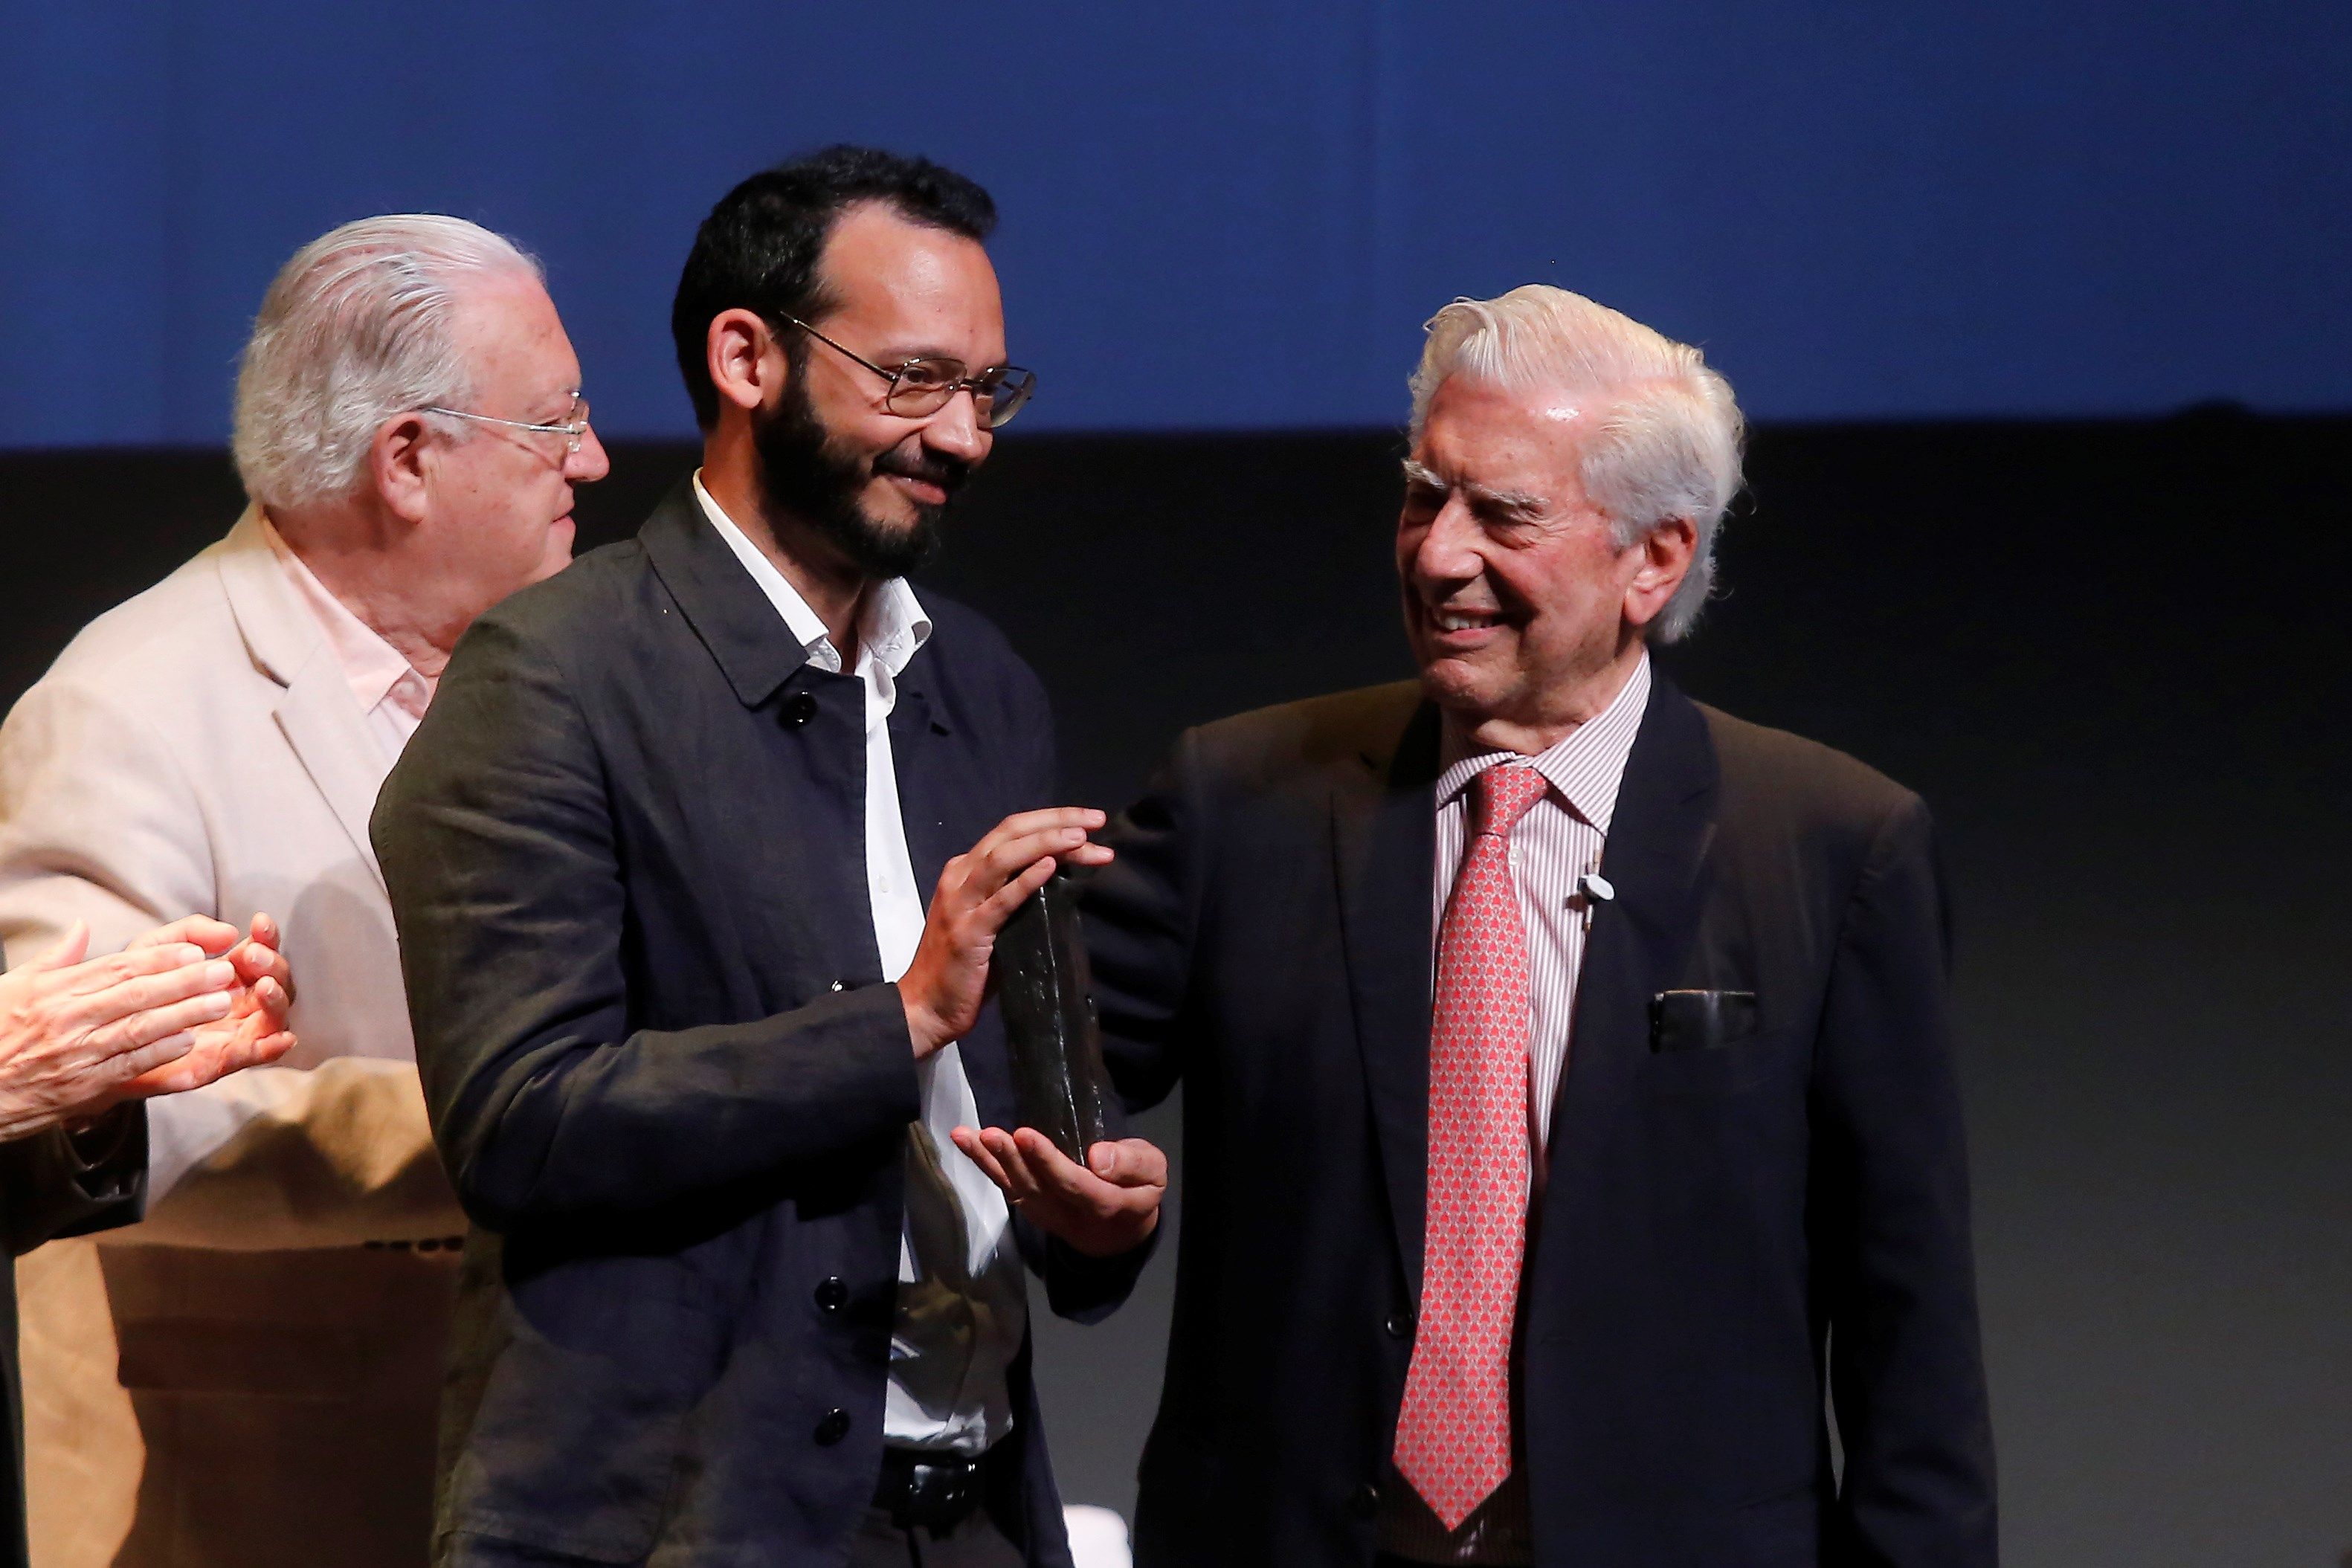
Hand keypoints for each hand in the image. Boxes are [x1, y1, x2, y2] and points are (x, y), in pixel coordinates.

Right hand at [0, 921, 245, 1138]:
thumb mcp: (13, 988)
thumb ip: (54, 959)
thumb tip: (82, 927)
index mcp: (53, 992)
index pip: (116, 968)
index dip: (159, 959)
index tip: (195, 951)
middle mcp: (67, 1020)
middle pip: (136, 995)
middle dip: (185, 982)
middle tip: (223, 971)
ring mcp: (76, 1054)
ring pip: (139, 1029)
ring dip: (184, 1015)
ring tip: (220, 1003)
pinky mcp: (83, 1087)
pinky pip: (129, 1067)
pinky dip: (161, 1055)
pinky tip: (190, 1042)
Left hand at [117, 913, 295, 1097]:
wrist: (104, 1041)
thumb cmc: (131, 994)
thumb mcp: (152, 952)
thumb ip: (187, 933)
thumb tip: (230, 931)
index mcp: (229, 975)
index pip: (261, 952)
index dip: (266, 937)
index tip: (259, 923)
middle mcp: (240, 1002)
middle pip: (277, 982)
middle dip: (272, 965)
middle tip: (251, 955)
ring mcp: (235, 1032)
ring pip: (274, 1016)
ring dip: (276, 1000)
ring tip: (264, 987)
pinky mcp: (222, 1061)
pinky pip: (256, 1055)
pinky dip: (273, 1048)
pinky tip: (284, 1038)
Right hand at [899, 808, 1110, 1057]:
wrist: (926, 1007)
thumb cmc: (965, 969)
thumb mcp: (994, 921)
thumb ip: (1017, 897)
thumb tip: (1064, 878)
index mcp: (966, 870)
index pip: (1013, 832)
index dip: (1052, 821)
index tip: (1090, 822)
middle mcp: (960, 878)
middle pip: (1010, 832)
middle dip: (1056, 820)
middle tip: (1095, 820)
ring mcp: (961, 903)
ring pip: (1003, 857)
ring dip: (1045, 843)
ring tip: (1079, 838)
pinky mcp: (967, 932)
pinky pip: (1000, 901)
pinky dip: (1025, 881)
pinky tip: (1049, 868)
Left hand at [950, 1126, 1165, 1257]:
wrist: (1122, 1233)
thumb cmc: (1140, 1190)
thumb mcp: (1154, 1173)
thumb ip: (1132, 1163)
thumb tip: (1098, 1157)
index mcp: (1105, 1204)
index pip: (1072, 1184)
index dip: (1048, 1162)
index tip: (1026, 1135)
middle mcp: (1069, 1214)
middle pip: (1036, 1189)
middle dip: (1011, 1161)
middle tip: (989, 1135)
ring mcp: (1046, 1214)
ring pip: (1015, 1189)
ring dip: (988, 1163)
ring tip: (966, 1136)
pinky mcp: (1032, 1207)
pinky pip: (1007, 1187)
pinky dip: (985, 1166)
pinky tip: (966, 1142)